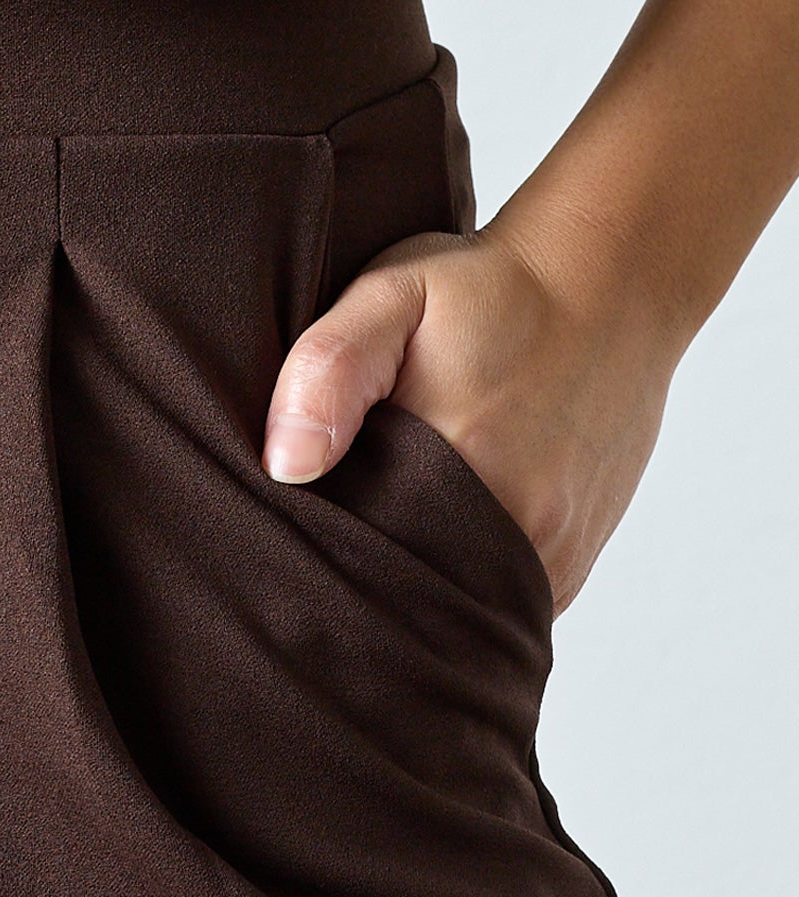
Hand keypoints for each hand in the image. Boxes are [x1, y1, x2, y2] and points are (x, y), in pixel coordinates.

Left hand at [261, 219, 678, 616]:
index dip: (317, 559)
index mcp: (461, 470)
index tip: (292, 537)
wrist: (610, 282)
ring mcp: (554, 555)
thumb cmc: (489, 289)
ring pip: (459, 614)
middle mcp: (518, 528)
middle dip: (362, 589)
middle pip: (406, 602)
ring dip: (418, 594)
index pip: (356, 564)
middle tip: (333, 546)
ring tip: (385, 544)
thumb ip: (329, 370)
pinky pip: (500, 609)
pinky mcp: (571, 566)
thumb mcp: (392, 296)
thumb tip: (286, 466)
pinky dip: (464, 592)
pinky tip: (439, 545)